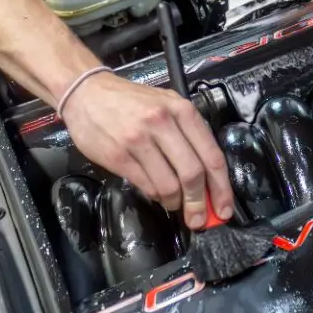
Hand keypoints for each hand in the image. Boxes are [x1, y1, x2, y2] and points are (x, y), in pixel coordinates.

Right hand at [61, 72, 233, 229]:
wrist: (88, 93)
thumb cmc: (133, 101)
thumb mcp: (168, 104)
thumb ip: (188, 134)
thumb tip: (207, 177)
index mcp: (183, 110)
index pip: (211, 155)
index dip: (221, 187)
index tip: (224, 208)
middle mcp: (164, 123)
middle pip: (193, 173)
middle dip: (199, 203)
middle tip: (199, 219)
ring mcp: (139, 140)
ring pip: (169, 185)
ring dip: (175, 202)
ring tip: (174, 203)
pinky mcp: (118, 156)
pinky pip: (146, 186)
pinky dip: (156, 196)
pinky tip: (156, 193)